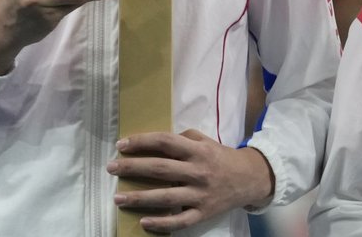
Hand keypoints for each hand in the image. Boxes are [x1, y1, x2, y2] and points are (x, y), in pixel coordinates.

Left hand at [108, 129, 273, 233]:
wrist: (250, 178)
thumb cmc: (222, 157)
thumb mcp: (206, 141)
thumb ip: (184, 138)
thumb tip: (157, 141)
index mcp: (197, 151)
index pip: (165, 142)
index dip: (142, 142)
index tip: (121, 145)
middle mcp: (197, 171)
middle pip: (160, 169)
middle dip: (132, 168)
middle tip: (111, 168)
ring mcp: (200, 194)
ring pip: (165, 197)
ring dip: (139, 198)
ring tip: (118, 198)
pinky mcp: (203, 213)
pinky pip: (180, 221)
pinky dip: (161, 223)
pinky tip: (143, 222)